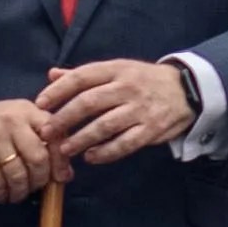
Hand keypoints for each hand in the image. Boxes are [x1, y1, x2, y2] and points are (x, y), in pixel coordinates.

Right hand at [0, 97, 57, 202]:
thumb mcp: (18, 121)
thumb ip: (42, 140)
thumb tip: (65, 173)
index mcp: (27, 111)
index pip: (55, 135)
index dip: (61, 160)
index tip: (60, 177)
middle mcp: (12, 121)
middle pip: (38, 158)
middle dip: (40, 180)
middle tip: (35, 187)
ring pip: (18, 173)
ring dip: (20, 190)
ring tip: (17, 194)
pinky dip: (1, 193)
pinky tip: (1, 194)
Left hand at [40, 59, 199, 166]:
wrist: (187, 90)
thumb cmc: (143, 80)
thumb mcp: (117, 69)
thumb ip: (84, 74)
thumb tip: (51, 75)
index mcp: (116, 69)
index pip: (81, 77)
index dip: (58, 91)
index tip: (41, 104)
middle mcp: (127, 87)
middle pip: (89, 102)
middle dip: (64, 119)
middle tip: (47, 133)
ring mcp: (140, 109)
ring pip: (104, 126)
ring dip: (81, 139)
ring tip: (65, 150)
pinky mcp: (151, 129)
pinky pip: (125, 144)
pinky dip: (105, 153)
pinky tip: (91, 157)